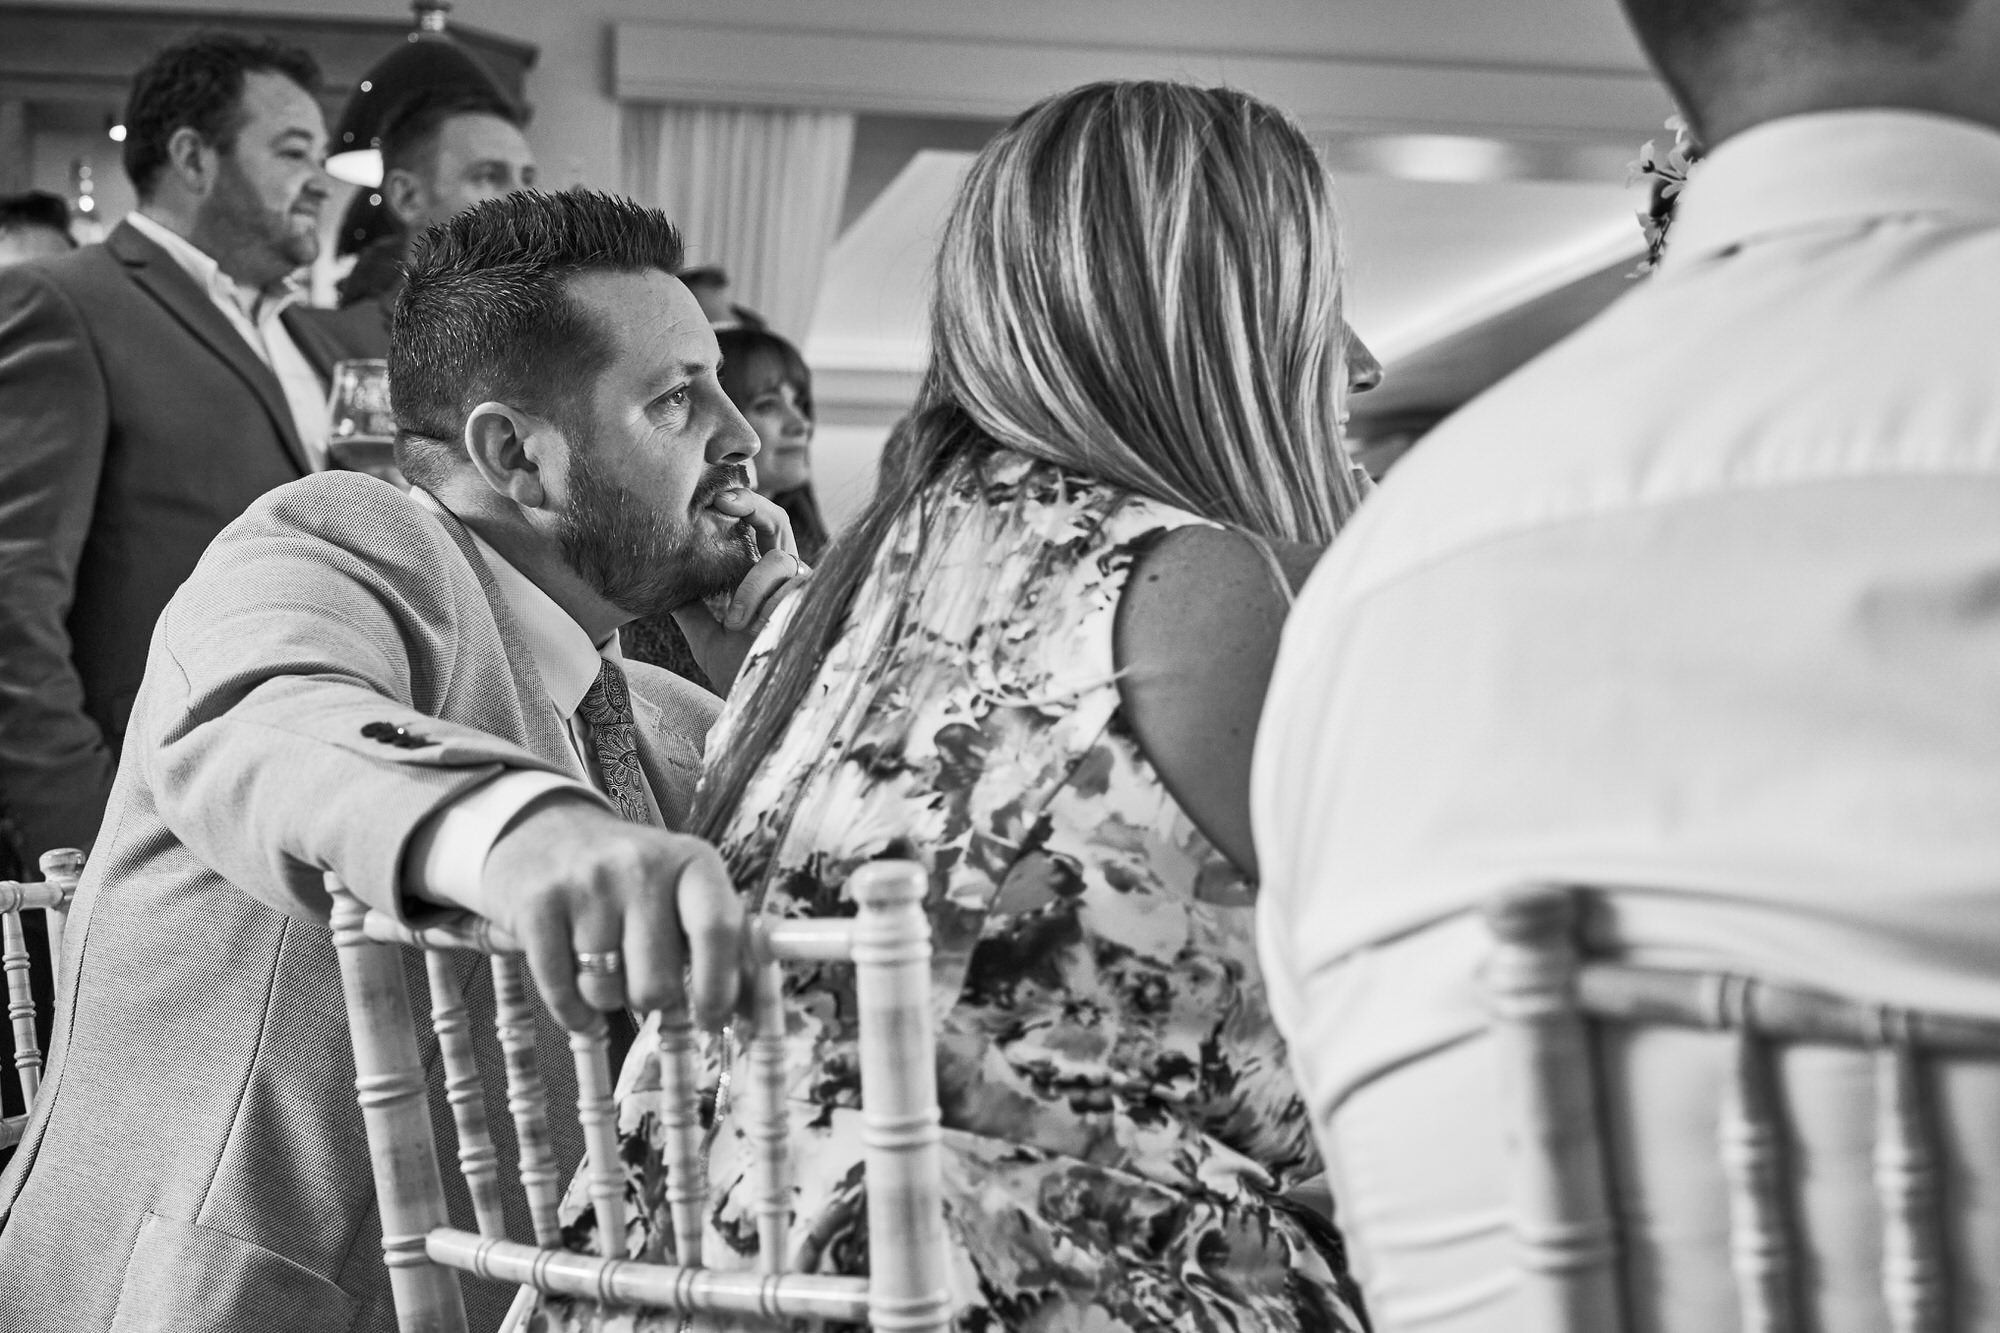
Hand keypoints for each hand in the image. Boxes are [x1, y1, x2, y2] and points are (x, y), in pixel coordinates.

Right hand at [475, 794, 744, 1032]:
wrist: (545, 831)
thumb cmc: (631, 879)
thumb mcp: (684, 892)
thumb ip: (724, 946)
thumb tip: (754, 1015)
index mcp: (693, 861)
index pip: (718, 930)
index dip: (719, 988)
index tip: (709, 1018)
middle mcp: (640, 865)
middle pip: (657, 982)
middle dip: (650, 997)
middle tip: (640, 975)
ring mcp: (585, 882)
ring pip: (606, 992)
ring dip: (606, 996)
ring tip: (602, 961)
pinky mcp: (535, 905)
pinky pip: (560, 993)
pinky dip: (571, 1010)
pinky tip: (574, 989)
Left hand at [674, 488, 811, 687]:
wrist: (762, 709)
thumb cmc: (740, 675)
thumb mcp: (706, 636)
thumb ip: (690, 607)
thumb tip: (660, 581)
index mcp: (764, 578)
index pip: (762, 526)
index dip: (744, 503)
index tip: (715, 497)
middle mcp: (789, 578)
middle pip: (779, 521)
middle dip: (752, 506)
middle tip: (723, 503)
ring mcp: (807, 592)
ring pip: (779, 561)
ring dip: (750, 588)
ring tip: (736, 624)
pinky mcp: (820, 608)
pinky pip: (794, 587)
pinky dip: (768, 605)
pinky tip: (760, 631)